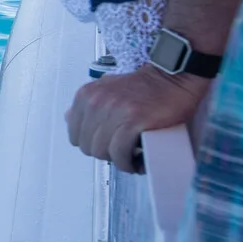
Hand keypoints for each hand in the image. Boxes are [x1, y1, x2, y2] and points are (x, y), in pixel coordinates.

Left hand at [65, 65, 209, 172]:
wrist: (172, 78)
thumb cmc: (143, 87)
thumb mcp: (106, 88)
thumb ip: (87, 103)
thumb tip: (69, 119)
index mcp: (86, 95)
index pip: (75, 135)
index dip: (92, 144)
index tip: (106, 146)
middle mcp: (95, 102)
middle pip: (88, 146)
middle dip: (105, 153)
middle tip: (121, 153)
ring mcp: (113, 111)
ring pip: (103, 152)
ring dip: (118, 160)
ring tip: (131, 158)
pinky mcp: (132, 121)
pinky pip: (120, 153)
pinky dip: (128, 163)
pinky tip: (137, 162)